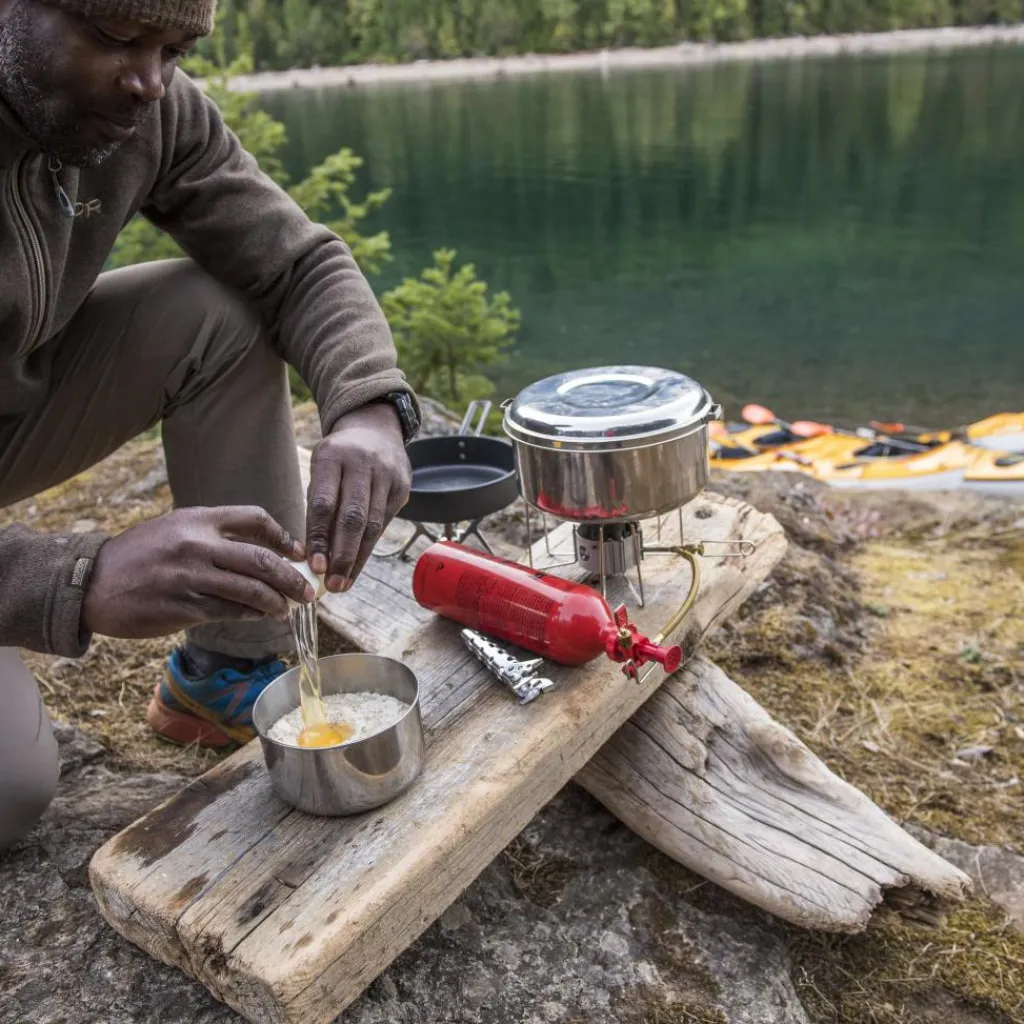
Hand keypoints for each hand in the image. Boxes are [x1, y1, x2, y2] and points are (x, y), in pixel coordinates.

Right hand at [81, 506, 314, 639]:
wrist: (92, 583)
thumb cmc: (140, 556)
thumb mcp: (175, 529)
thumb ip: (214, 534)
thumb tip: (263, 552)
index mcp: (198, 519)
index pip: (254, 518)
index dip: (283, 537)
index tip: (297, 553)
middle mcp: (197, 544)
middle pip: (261, 559)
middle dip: (291, 578)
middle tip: (307, 591)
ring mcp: (191, 577)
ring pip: (250, 590)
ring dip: (275, 602)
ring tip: (286, 609)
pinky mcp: (184, 607)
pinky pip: (229, 612)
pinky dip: (251, 615)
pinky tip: (260, 617)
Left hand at [305, 401, 411, 591]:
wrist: (375, 430)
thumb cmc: (339, 458)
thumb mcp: (321, 470)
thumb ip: (318, 506)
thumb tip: (313, 555)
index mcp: (333, 456)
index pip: (325, 503)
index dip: (319, 537)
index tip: (314, 566)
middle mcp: (363, 464)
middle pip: (353, 518)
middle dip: (342, 555)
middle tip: (332, 583)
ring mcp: (387, 475)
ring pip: (372, 525)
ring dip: (357, 558)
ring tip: (343, 582)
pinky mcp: (402, 487)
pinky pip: (384, 523)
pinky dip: (369, 546)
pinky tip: (357, 564)